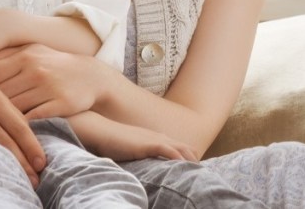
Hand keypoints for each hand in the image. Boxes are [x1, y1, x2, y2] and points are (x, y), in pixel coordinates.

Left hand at [0, 43, 110, 119]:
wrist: (89, 76)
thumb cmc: (54, 64)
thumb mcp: (33, 52)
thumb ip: (7, 56)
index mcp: (25, 56)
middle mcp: (36, 70)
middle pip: (1, 93)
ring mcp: (48, 87)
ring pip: (15, 107)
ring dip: (3, 119)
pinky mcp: (61, 103)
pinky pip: (34, 118)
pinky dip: (22, 125)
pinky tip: (14, 131)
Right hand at [69, 113, 197, 161]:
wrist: (101, 131)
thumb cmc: (112, 142)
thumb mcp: (130, 150)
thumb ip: (138, 156)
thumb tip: (140, 165)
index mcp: (155, 138)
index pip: (179, 147)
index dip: (188, 156)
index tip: (195, 168)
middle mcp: (158, 137)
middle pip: (185, 147)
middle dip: (195, 159)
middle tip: (204, 173)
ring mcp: (155, 139)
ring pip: (181, 149)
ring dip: (191, 161)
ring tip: (201, 173)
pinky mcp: (149, 144)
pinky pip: (170, 151)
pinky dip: (179, 159)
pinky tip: (186, 168)